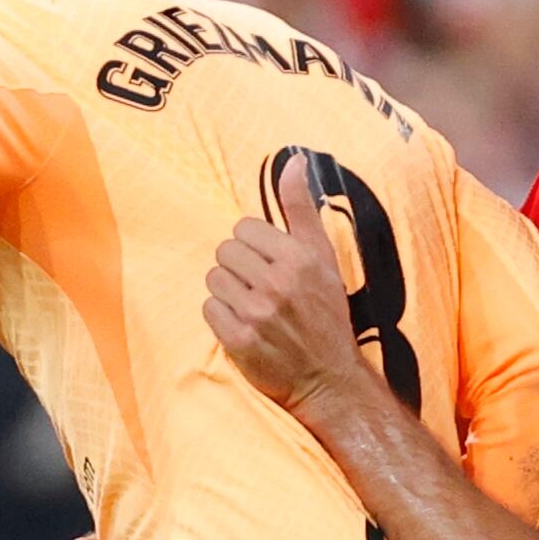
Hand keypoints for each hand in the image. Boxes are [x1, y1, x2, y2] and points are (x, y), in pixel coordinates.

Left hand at [203, 153, 370, 416]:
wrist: (329, 379)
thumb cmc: (325, 314)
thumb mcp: (323, 257)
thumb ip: (302, 208)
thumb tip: (294, 160)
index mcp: (299, 257)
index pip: (244, 227)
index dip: (253, 245)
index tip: (269, 264)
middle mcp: (278, 283)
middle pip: (224, 251)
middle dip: (238, 268)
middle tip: (260, 288)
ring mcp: (257, 313)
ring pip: (213, 279)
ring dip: (227, 291)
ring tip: (252, 306)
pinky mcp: (239, 340)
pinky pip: (209, 309)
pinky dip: (221, 316)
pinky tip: (244, 326)